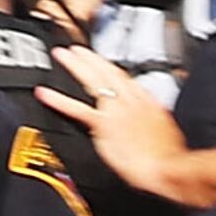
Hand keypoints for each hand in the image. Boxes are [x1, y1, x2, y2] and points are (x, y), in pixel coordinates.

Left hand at [43, 42, 188, 189]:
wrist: (170, 167)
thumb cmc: (170, 157)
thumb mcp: (167, 132)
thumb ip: (156, 122)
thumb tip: (154, 121)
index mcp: (147, 102)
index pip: (125, 79)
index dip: (111, 69)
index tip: (102, 63)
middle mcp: (131, 101)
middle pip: (108, 72)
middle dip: (91, 58)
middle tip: (75, 48)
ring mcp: (116, 111)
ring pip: (93, 81)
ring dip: (76, 66)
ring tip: (61, 56)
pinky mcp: (105, 125)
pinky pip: (77, 110)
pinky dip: (58, 101)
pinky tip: (44, 94)